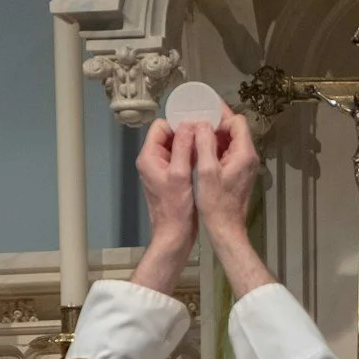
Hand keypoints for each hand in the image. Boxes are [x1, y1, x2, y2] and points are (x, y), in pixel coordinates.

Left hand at [130, 122, 204, 296]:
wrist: (175, 234)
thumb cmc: (176, 208)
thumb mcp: (180, 174)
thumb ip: (183, 147)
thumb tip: (189, 123)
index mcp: (149, 157)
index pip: (161, 127)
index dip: (178, 124)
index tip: (197, 126)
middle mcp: (153, 160)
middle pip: (170, 134)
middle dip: (187, 132)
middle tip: (207, 132)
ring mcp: (162, 169)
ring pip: (177, 146)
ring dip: (191, 143)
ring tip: (209, 142)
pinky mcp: (172, 177)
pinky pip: (182, 158)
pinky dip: (192, 154)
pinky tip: (206, 155)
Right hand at [197, 109, 260, 238]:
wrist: (226, 228)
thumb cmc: (216, 202)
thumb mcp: (206, 171)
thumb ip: (205, 144)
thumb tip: (202, 123)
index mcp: (244, 153)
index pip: (237, 122)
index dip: (221, 116)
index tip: (203, 116)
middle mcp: (249, 156)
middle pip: (236, 129)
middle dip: (217, 123)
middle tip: (197, 119)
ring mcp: (245, 165)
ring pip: (232, 140)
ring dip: (215, 135)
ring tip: (196, 132)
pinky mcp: (240, 172)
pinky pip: (229, 152)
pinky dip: (217, 147)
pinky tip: (201, 149)